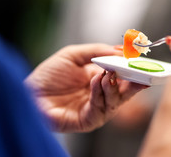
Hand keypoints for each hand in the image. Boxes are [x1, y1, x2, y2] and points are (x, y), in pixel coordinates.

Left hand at [25, 44, 146, 132]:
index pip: (123, 76)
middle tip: (139, 71)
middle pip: (125, 91)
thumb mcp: (73, 55)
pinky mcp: (87, 121)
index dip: (134, 69)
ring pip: (115, 101)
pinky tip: (96, 82)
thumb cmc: (48, 75)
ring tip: (109, 73)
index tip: (141, 61)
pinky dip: (100, 95)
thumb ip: (96, 51)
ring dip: (114, 86)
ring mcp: (95, 109)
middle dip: (134, 81)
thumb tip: (120, 49)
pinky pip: (100, 110)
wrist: (29, 93)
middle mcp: (101, 95)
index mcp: (100, 79)